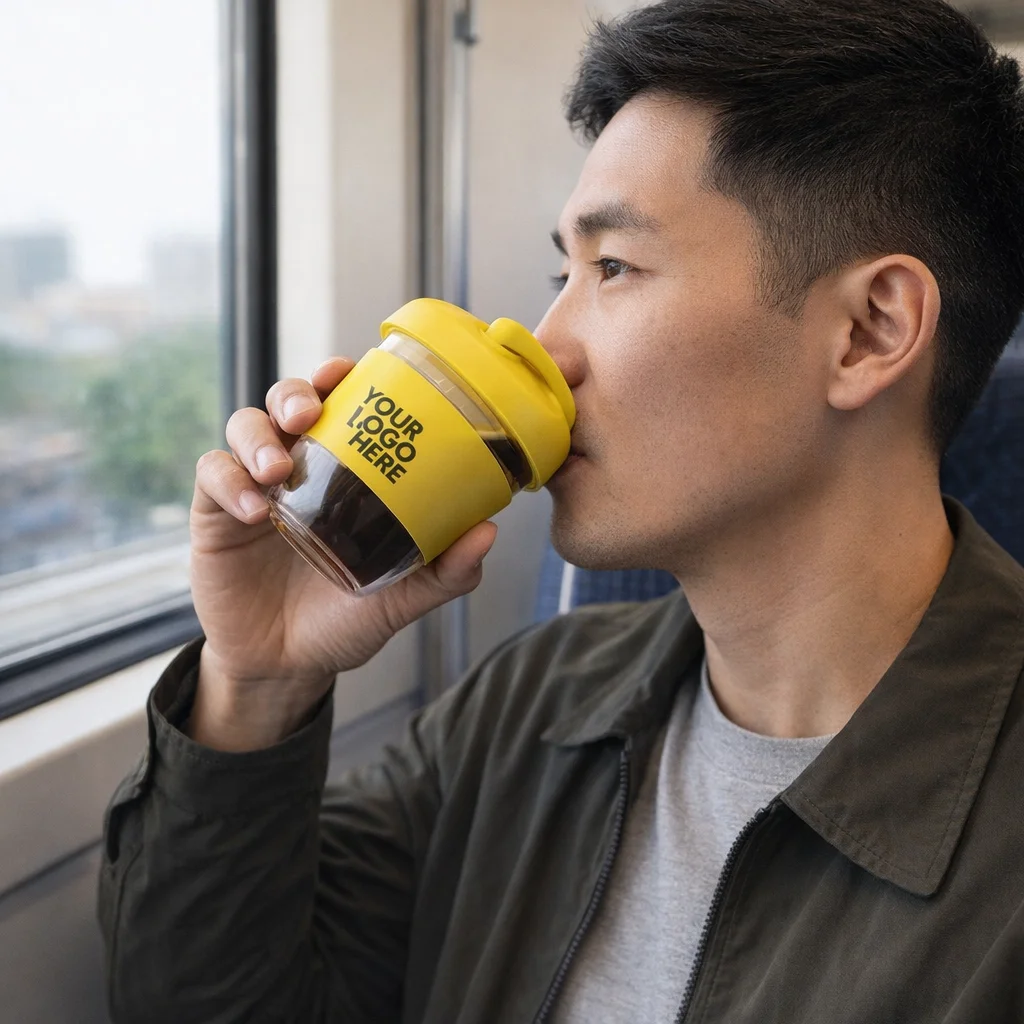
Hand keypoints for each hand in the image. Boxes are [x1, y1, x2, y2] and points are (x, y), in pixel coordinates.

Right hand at [188, 357, 496, 750]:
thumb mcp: (401, 597)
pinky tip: (254, 510)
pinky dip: (229, 482)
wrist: (289, 667)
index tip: (347, 369)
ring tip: (278, 469)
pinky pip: (212, 475)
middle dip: (294, 393)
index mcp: (343, 472)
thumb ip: (444, 572)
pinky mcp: (214, 514)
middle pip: (285, 401)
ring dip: (258, 437)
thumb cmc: (346, 619)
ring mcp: (254, 487)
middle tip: (308, 412)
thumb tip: (489, 532)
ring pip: (244, 426)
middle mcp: (299, 468)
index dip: (339, 378)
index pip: (339, 405)